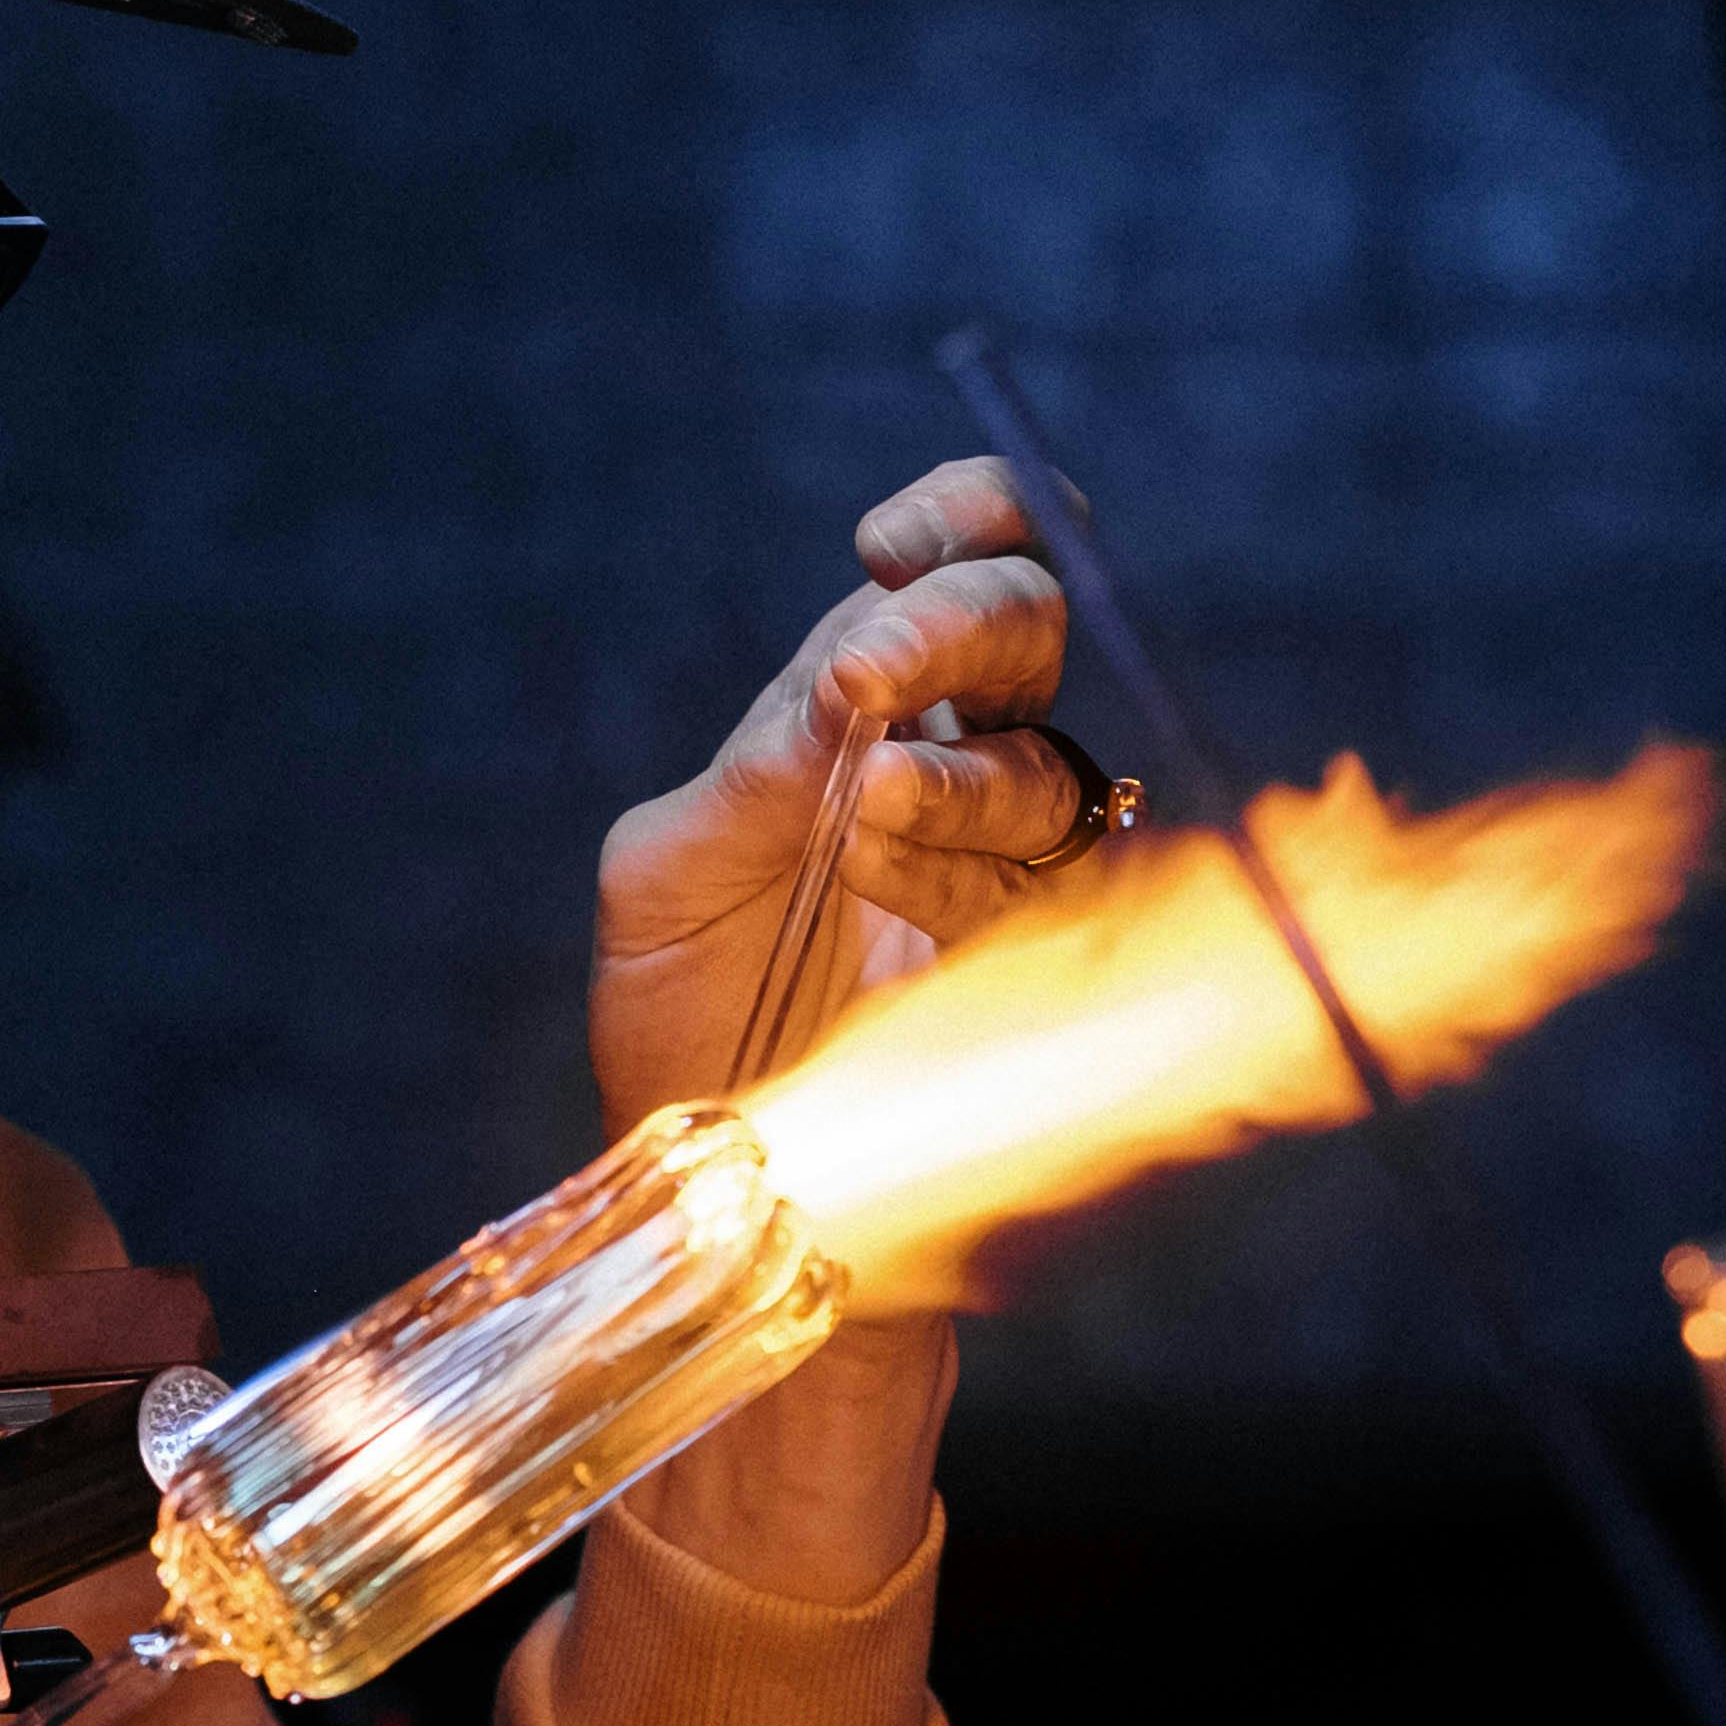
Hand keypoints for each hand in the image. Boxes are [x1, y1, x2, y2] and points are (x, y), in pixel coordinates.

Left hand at [590, 457, 1082, 1603]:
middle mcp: (953, 767)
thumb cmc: (686, 1035)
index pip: (958, 567)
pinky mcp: (1048, 956)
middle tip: (866, 679)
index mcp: (861, 722)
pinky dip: (974, 856)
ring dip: (954, 772)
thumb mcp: (664, 890)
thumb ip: (747, 779)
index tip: (888, 541)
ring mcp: (1011, 862)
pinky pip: (1061, 875)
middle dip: (956, 628)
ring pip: (1044, 756)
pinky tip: (895, 872)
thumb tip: (844, 693)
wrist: (738, 1204)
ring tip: (863, 819)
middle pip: (1023, 627)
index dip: (959, 521)